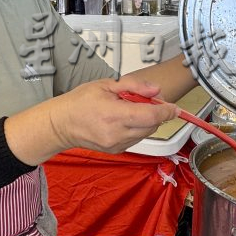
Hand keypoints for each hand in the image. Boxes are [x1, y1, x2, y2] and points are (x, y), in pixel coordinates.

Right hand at [49, 76, 179, 153]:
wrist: (61, 124)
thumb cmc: (80, 102)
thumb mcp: (106, 85)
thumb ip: (134, 86)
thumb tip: (156, 90)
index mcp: (115, 114)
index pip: (151, 115)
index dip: (167, 111)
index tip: (175, 107)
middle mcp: (117, 133)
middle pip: (152, 125)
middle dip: (155, 113)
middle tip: (145, 101)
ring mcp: (117, 144)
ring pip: (146, 133)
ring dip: (146, 122)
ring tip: (130, 110)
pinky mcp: (116, 150)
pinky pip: (136, 139)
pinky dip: (137, 129)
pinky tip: (123, 121)